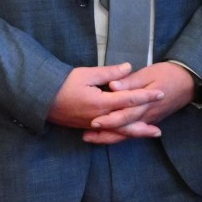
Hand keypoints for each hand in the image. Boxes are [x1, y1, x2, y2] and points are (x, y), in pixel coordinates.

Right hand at [48, 63, 162, 134]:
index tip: (160, 93)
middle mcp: (99, 118)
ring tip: (149, 134)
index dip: (146, 96)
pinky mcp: (87, 127)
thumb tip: (128, 68)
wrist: (40, 97)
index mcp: (101, 103)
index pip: (129, 99)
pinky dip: (120, 134)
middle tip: (160, 129)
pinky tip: (128, 134)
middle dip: (144, 125)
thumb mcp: (86, 74)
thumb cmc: (62, 83)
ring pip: (118, 131)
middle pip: (127, 123)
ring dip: (135, 133)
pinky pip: (108, 133)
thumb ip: (109, 72)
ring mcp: (93, 125)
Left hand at [84, 61, 197, 143]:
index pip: (124, 114)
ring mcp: (149, 120)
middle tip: (86, 136)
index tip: (92, 121)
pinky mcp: (150, 121)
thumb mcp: (149, 74)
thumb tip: (113, 86)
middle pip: (124, 129)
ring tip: (92, 138)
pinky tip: (109, 136)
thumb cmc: (168, 74)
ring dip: (110, 137)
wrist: (188, 82)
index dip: (108, 119)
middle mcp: (146, 115)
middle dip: (105, 133)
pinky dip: (121, 136)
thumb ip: (130, 82)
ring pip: (128, 134)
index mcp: (145, 103)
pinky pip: (134, 132)